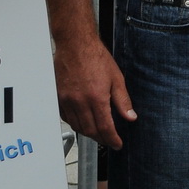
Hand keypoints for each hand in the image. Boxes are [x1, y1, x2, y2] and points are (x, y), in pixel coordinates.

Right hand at [52, 30, 135, 147]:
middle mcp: (80, 102)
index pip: (105, 128)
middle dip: (101, 139)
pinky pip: (66, 117)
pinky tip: (82, 120)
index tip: (117, 144)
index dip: (112, 139)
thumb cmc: (95, 57)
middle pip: (90, 131)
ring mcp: (66, 100)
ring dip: (88, 132)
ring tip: (98, 132)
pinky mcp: (58, 97)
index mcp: (96, 98)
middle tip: (109, 139)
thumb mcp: (116, 78)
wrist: (75, 44)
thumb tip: (130, 117)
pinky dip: (75, 123)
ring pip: (77, 126)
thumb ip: (123, 100)